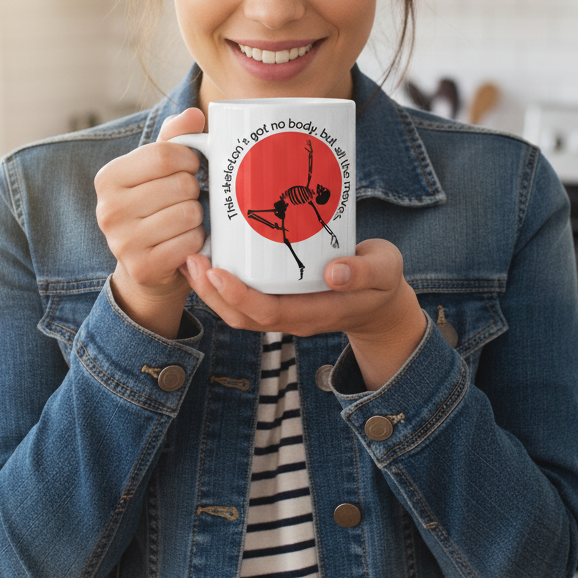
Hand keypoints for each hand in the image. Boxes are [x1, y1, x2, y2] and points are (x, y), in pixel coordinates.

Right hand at [94, 108, 206, 338]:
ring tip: (186, 219)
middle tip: (187, 198)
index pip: (164, 154)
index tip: (190, 168)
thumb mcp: (160, 168)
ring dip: (198, 216)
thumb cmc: (156, 205)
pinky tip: (185, 240)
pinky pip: (189, 242)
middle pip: (179, 184)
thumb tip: (193, 115)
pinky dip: (197, 240)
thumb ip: (176, 136)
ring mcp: (121, 242)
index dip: (189, 159)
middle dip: (194, 190)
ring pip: (188, 213)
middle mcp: (108, 209)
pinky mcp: (141, 267)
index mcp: (108, 177)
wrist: (146, 261)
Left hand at [181, 239, 427, 389]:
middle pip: (242, 317)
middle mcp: (293, 318)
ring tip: (192, 260)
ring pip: (237, 312)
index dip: (239, 296)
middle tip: (193, 260)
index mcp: (316, 313)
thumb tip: (335, 273)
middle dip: (212, 293)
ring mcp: (284, 312)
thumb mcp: (386, 270)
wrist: (381, 303)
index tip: (217, 271)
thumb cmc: (382, 281)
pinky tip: (209, 259)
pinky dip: (220, 285)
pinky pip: (242, 300)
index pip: (269, 312)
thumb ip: (365, 271)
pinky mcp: (278, 301)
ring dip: (210, 290)